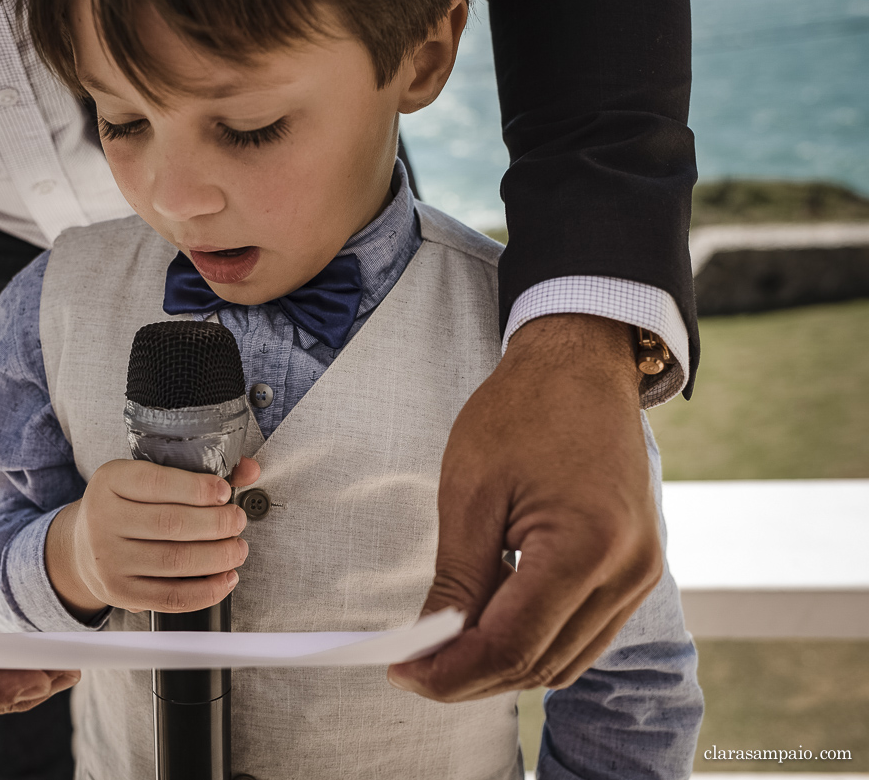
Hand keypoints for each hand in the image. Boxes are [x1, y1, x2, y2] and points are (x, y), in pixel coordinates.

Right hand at [46, 458, 259, 617]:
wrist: (83, 547)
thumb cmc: (126, 507)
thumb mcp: (148, 478)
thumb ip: (199, 473)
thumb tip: (249, 469)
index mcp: (110, 481)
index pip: (158, 482)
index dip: (197, 488)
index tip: (224, 492)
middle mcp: (102, 519)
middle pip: (172, 524)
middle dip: (217, 524)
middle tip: (237, 521)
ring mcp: (109, 559)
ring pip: (175, 561)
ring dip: (218, 557)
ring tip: (237, 549)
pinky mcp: (120, 592)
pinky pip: (171, 597)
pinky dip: (206, 591)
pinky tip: (224, 578)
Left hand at [388, 314, 662, 700]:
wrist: (582, 364)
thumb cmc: (524, 411)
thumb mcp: (470, 493)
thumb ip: (456, 581)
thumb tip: (431, 645)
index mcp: (586, 548)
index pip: (512, 646)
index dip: (451, 672)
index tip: (402, 672)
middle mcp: (627, 573)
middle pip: (539, 665)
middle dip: (471, 676)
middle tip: (413, 664)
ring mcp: (640, 575)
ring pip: (564, 661)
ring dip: (502, 664)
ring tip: (446, 640)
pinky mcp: (637, 570)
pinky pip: (583, 635)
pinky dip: (534, 640)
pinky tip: (490, 619)